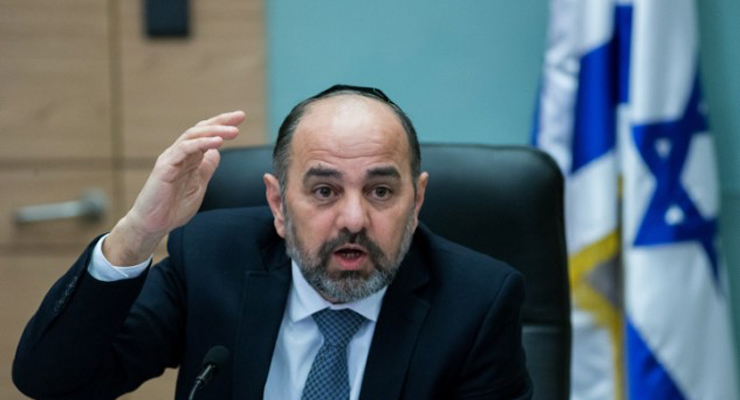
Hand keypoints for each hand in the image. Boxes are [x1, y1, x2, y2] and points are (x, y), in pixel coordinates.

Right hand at [104, 111, 244, 265]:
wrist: (154, 224)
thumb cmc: (174, 207)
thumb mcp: (199, 185)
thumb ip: (206, 168)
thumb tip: (217, 153)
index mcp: (189, 158)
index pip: (207, 135)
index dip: (222, 125)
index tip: (240, 119)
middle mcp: (180, 154)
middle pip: (201, 130)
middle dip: (221, 121)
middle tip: (240, 116)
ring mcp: (171, 158)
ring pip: (193, 135)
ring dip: (214, 131)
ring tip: (233, 131)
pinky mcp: (165, 166)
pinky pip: (184, 149)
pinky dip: (201, 143)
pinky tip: (217, 142)